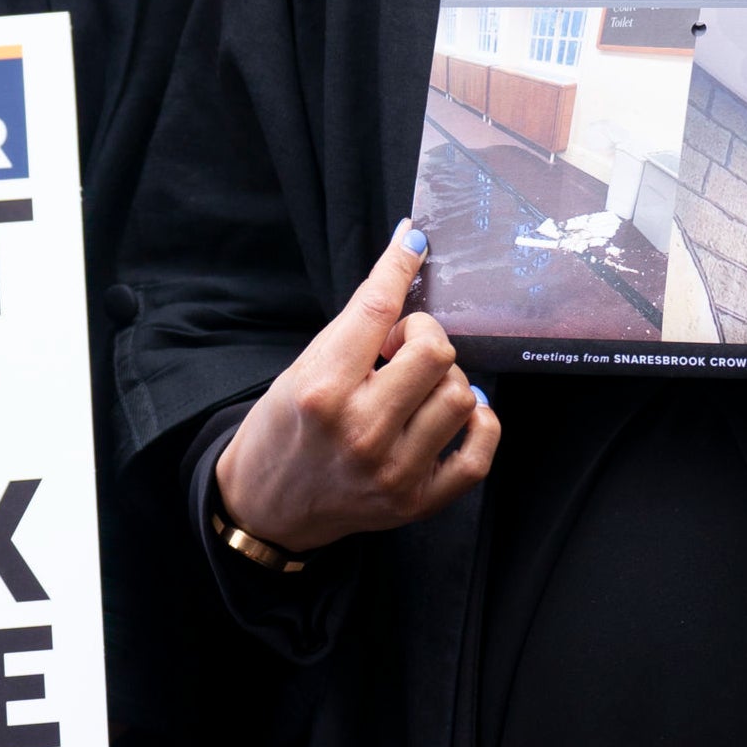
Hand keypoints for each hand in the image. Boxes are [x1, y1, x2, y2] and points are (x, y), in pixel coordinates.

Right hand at [213, 222, 497, 552]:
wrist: (266, 505)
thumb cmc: (284, 428)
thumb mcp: (304, 366)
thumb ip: (357, 322)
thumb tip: (407, 246)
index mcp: (324, 390)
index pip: (379, 310)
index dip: (401, 265)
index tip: (413, 241)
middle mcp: (361, 432)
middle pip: (436, 353)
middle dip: (423, 335)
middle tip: (399, 347)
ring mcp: (393, 472)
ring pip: (462, 396)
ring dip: (446, 379)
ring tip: (417, 386)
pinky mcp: (416, 503)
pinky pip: (479, 454)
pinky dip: (480, 423)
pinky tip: (460, 413)